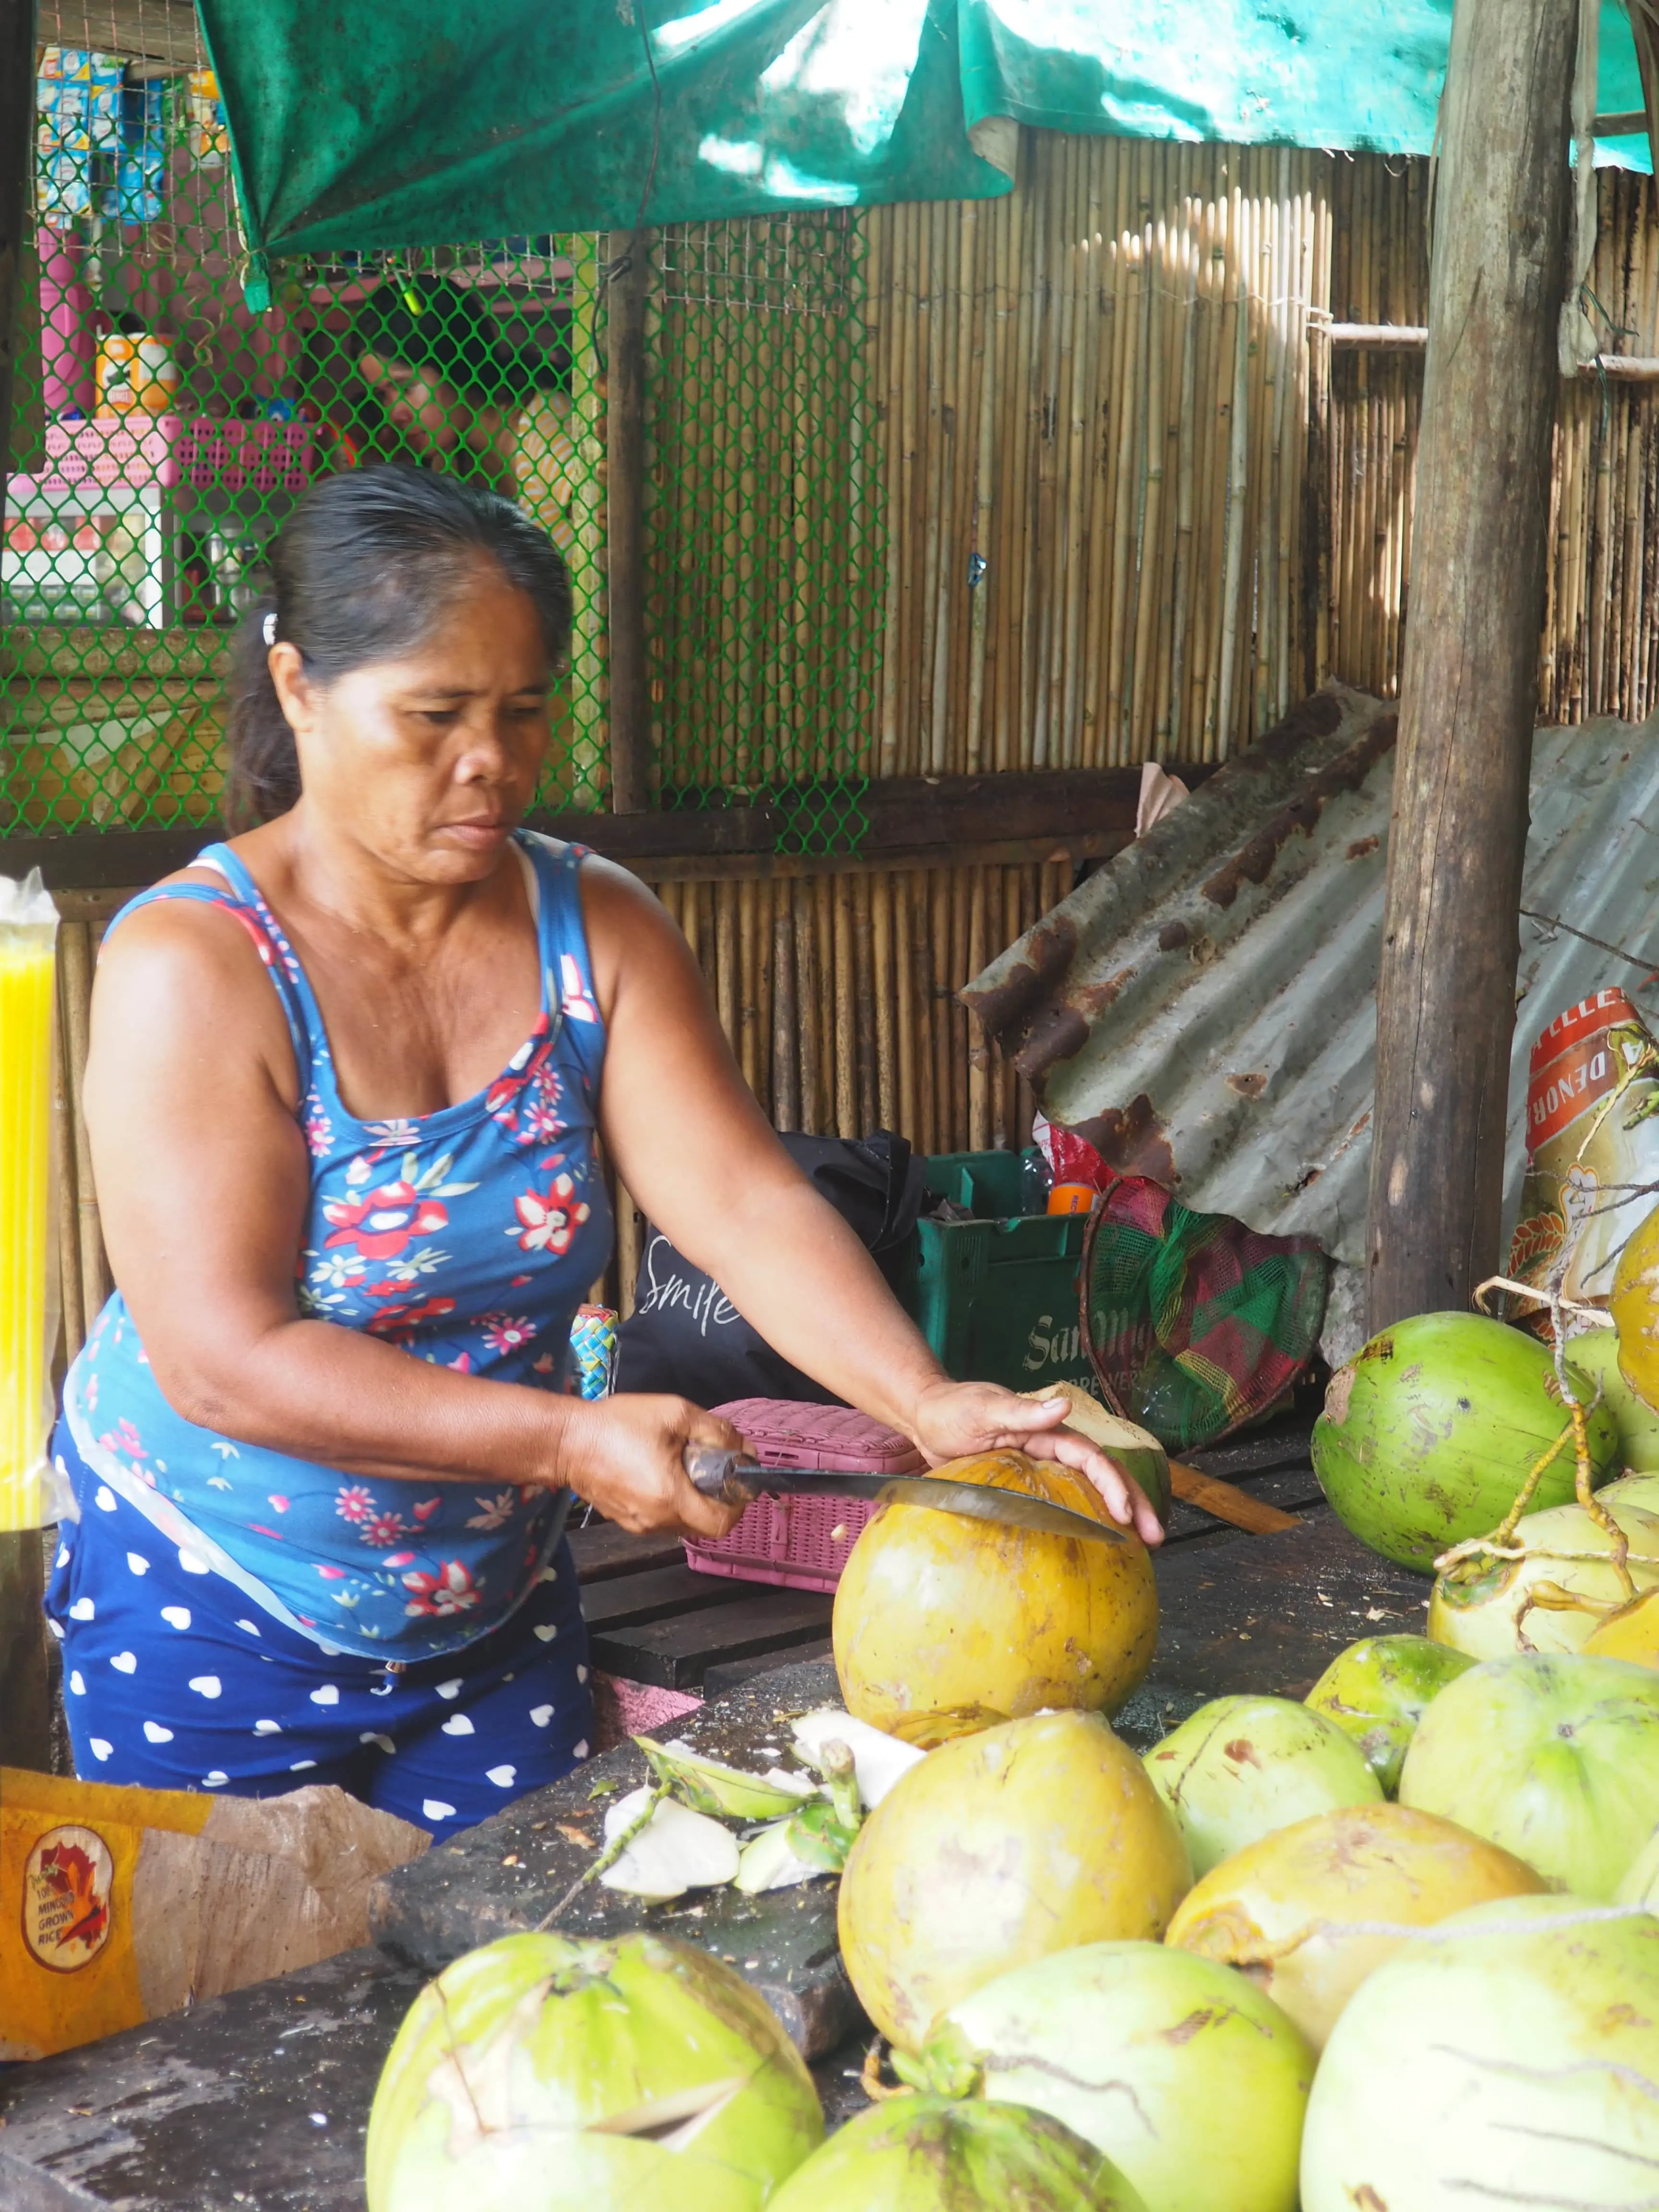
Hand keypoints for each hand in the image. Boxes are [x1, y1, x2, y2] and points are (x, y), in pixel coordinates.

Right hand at [554, 1393, 748, 1540]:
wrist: (566, 1440)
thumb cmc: (619, 1424)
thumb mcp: (675, 1413)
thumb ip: (716, 1431)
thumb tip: (743, 1448)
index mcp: (670, 1498)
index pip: (721, 1524)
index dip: (737, 1505)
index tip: (736, 1480)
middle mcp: (656, 1521)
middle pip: (704, 1525)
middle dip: (716, 1499)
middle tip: (713, 1468)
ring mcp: (638, 1524)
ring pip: (683, 1523)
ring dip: (694, 1500)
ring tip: (685, 1466)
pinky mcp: (625, 1520)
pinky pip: (662, 1518)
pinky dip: (672, 1501)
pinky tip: (662, 1472)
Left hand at [908, 1379, 1163, 1545]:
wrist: (929, 1416)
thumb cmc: (954, 1410)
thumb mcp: (984, 1410)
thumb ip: (1023, 1411)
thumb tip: (1064, 1406)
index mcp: (1049, 1430)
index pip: (1090, 1458)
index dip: (1112, 1484)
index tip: (1125, 1512)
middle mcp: (1054, 1447)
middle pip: (1104, 1473)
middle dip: (1134, 1502)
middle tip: (1156, 1536)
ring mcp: (1046, 1465)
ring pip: (1094, 1487)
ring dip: (1123, 1511)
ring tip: (1146, 1543)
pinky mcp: (1033, 1482)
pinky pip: (1071, 1498)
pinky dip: (1093, 1516)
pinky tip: (1108, 1539)